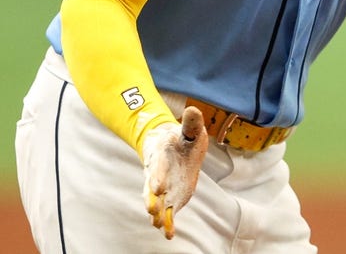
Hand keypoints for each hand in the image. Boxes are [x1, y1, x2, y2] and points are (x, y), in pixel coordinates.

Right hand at [141, 108, 208, 238]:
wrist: (170, 147)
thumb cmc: (180, 139)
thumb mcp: (188, 130)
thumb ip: (191, 123)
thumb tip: (193, 110)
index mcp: (161, 157)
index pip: (158, 168)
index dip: (157, 177)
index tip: (157, 187)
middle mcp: (158, 175)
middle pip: (152, 189)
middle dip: (152, 200)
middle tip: (152, 211)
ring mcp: (163, 189)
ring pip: (157, 202)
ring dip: (157, 214)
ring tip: (157, 225)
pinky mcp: (171, 198)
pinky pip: (167, 213)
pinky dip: (168, 224)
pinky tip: (169, 235)